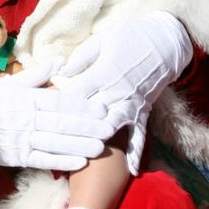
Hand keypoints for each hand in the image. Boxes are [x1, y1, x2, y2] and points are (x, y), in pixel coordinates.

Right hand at [0, 59, 109, 169]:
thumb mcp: (13, 81)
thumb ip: (38, 74)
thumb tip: (62, 62)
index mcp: (27, 98)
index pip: (60, 101)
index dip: (82, 106)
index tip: (101, 108)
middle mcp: (27, 118)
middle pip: (61, 122)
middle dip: (87, 126)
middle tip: (109, 128)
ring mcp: (22, 138)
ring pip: (55, 142)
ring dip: (79, 144)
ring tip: (100, 147)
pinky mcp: (17, 157)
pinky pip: (42, 160)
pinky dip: (61, 161)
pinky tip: (79, 162)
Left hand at [56, 11, 191, 174]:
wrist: (164, 42)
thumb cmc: (129, 38)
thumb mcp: (101, 40)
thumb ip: (80, 58)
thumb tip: (60, 71)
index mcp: (103, 72)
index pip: (76, 93)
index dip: (59, 103)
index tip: (44, 112)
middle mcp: (117, 91)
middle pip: (91, 113)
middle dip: (73, 126)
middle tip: (54, 141)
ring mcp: (131, 103)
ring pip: (112, 126)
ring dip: (97, 141)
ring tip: (83, 156)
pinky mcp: (144, 111)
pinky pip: (141, 135)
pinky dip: (137, 153)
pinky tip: (132, 170)